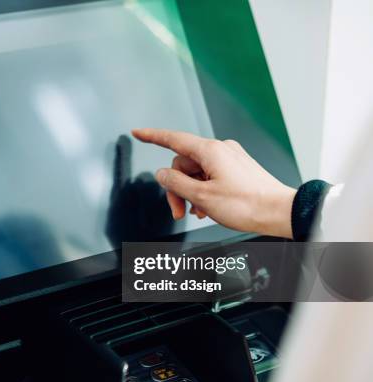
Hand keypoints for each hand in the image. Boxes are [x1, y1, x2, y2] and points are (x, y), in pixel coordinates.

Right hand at [132, 128, 295, 238]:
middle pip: (183, 164)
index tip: (137, 132)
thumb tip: (161, 174)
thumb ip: (176, 184)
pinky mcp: (237, 169)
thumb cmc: (246, 205)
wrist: (279, 212)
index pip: (173, 139)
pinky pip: (210, 176)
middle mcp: (221, 150)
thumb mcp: (202, 197)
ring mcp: (230, 159)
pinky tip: (207, 208)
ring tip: (197, 212)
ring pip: (196, 172)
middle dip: (177, 188)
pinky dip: (204, 191)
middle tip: (179, 210)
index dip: (152, 136)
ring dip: (191, 193)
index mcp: (210, 151)